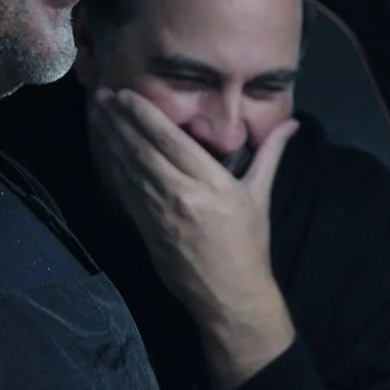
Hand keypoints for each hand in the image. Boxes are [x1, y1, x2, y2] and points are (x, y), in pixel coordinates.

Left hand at [89, 89, 300, 389]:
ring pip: (129, 169)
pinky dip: (113, 170)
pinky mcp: (148, 230)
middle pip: (143, 150)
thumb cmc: (249, 245)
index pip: (171, 140)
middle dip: (119, 121)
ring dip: (111, 141)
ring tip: (97, 117)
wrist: (231, 295)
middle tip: (100, 96)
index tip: (126, 95)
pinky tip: (105, 153)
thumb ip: (271, 154)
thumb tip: (292, 123)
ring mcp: (161, 214)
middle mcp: (183, 194)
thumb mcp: (260, 195)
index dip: (145, 115)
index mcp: (212, 183)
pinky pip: (126, 193)